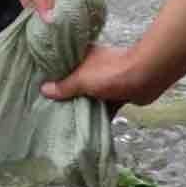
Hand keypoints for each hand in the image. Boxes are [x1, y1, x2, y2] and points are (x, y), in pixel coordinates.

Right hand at [40, 43, 165, 109]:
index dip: (53, 77)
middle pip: (75, 83)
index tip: (39, 90)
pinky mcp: (117, 95)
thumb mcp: (81, 79)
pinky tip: (84, 128)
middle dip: (66, 96)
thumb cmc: (110, 73)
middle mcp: (93, 68)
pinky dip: (97, 115)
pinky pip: (102, 107)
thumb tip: (44, 89)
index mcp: (83, 58)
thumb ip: (64, 86)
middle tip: (49, 110)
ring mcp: (106, 82)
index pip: (64, 66)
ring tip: (63, 121)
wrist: (145, 77)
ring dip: (81, 107)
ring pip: (89, 96)